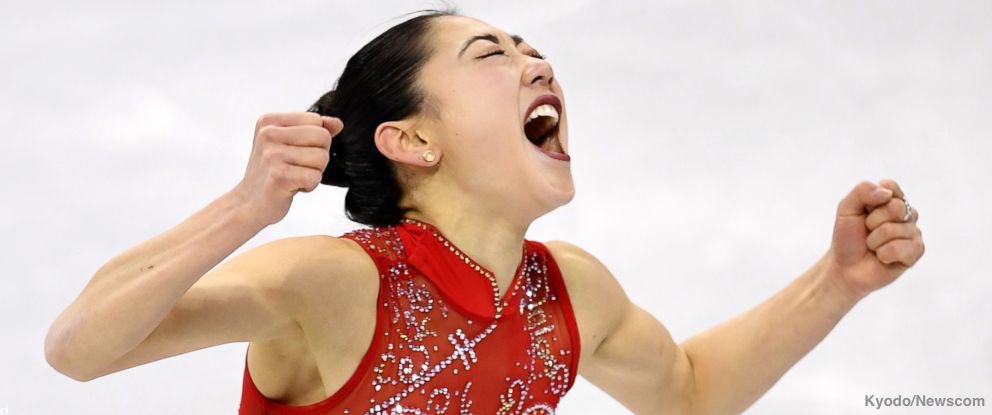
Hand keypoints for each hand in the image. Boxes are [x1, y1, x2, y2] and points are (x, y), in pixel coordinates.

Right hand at [232, 112, 343, 226]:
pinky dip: (309, 186)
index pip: (316, 120)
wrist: (249, 203)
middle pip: (323, 137)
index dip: (315, 140)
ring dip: (313, 172)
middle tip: (297, 167)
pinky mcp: (279, 176)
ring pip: (322, 157)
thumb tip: (337, 123)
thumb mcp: (288, 143)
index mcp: (269, 121)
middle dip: (318, 156)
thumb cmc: (271, 172)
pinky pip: (315, 176)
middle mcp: (268, 134)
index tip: (295, 153)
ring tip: (293, 177)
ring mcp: (272, 155)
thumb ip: (313, 130)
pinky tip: (292, 188)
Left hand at [825, 179, 924, 300]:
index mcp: (891, 199)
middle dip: (872, 222)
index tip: (863, 211)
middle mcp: (906, 214)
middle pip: (895, 207)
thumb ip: (862, 191)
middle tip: (867, 231)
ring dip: (874, 241)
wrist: (844, 266)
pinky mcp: (916, 252)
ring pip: (894, 230)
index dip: (872, 200)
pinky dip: (884, 254)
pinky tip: (882, 258)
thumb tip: (886, 193)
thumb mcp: (846, 209)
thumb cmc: (847, 237)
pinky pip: (900, 248)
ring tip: (873, 247)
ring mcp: (913, 232)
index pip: (890, 186)